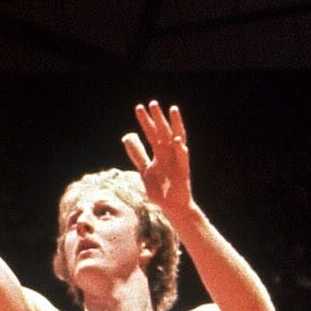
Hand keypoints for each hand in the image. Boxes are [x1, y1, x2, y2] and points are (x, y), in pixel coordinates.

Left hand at [123, 101, 194, 221]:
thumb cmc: (160, 189)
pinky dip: (181, 150)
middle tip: (152, 103)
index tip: (139, 108)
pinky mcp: (183, 171)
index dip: (145, 121)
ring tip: (173, 110)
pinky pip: (183, 158)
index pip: (151, 133)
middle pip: (163, 132)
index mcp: (160, 153)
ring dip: (175, 125)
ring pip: (177, 138)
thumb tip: (126, 137)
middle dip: (158, 118)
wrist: (171, 207)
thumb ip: (137, 154)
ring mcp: (177, 161)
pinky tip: (178, 141)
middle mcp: (169, 153)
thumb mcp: (145, 170)